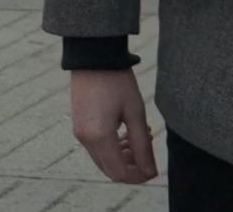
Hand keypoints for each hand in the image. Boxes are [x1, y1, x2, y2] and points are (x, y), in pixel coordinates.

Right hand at [69, 69, 158, 183]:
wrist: (93, 56)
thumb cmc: (117, 80)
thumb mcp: (135, 112)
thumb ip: (143, 145)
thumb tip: (150, 171)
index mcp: (99, 136)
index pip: (119, 173)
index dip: (138, 176)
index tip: (153, 169)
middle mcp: (85, 139)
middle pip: (110, 169)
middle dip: (132, 166)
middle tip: (148, 150)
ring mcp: (79, 133)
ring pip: (103, 159)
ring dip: (123, 156)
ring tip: (141, 136)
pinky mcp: (79, 125)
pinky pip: (96, 147)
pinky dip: (112, 147)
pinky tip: (125, 132)